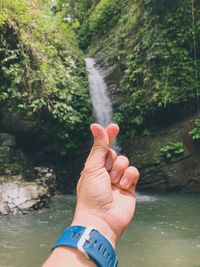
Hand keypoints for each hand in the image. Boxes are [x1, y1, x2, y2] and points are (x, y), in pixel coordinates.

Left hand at [72, 123, 139, 246]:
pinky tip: (123, 185)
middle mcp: (105, 172)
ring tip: (114, 182)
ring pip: (125, 162)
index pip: (102, 147)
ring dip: (119, 170)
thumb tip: (96, 126)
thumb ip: (99, 146)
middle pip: (115, 153)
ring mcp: (117, 179)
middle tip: (106, 172)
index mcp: (94, 167)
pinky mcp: (129, 186)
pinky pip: (134, 172)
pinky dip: (129, 176)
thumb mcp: (93, 167)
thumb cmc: (92, 194)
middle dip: (111, 160)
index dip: (108, 136)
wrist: (102, 219)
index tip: (115, 127)